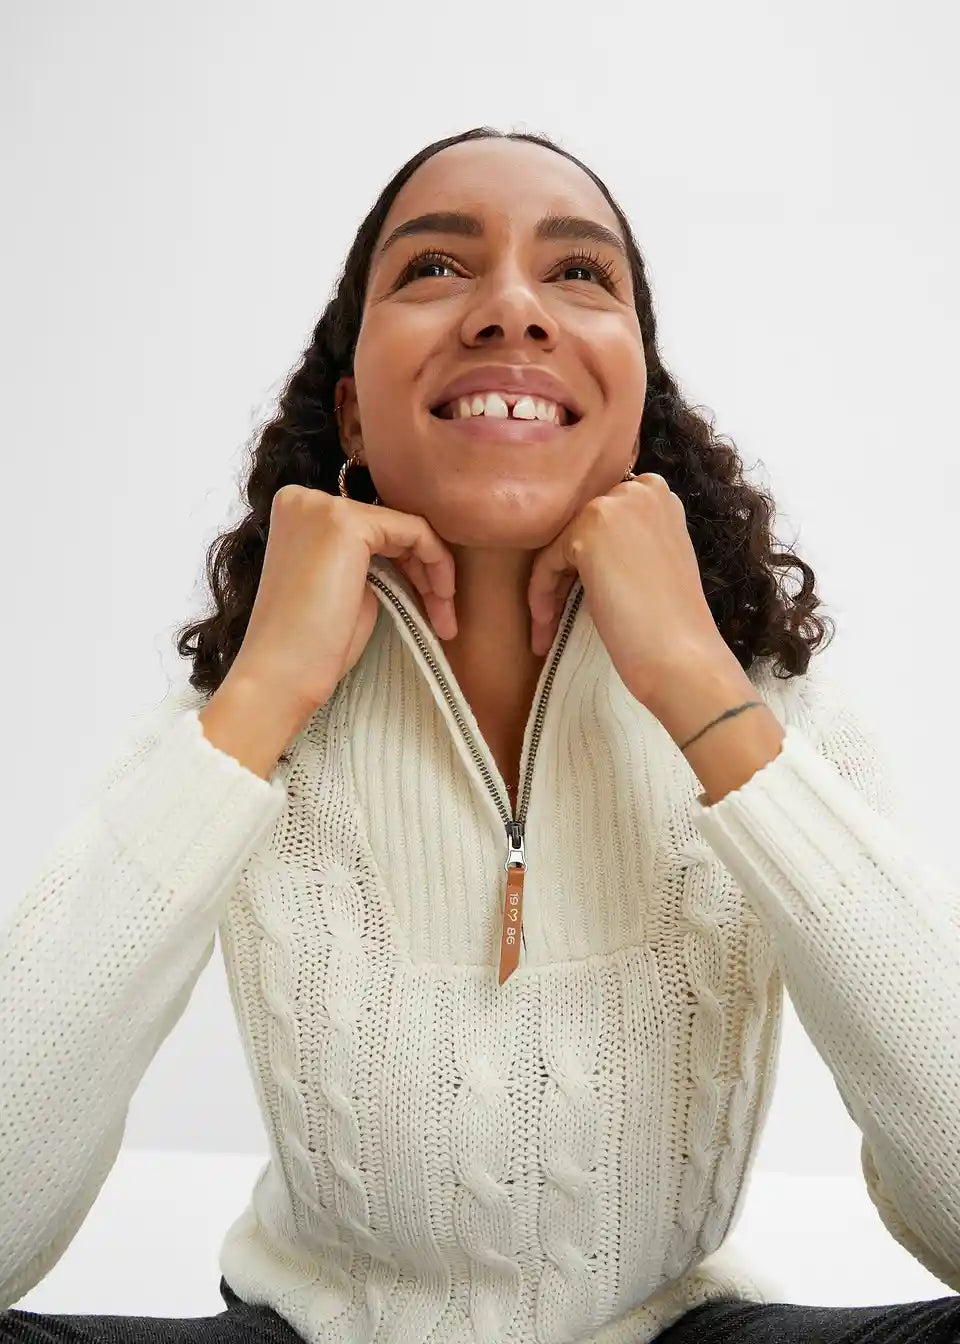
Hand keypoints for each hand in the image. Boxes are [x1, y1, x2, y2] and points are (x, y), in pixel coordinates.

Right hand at [227, 485, 456, 721]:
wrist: (282, 675)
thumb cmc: (312, 646)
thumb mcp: (342, 586)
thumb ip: (365, 559)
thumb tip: (409, 550)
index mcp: (299, 512)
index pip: (372, 528)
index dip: (407, 565)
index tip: (429, 606)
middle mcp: (307, 499)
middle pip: (391, 526)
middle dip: (425, 571)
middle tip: (442, 617)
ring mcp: (324, 506)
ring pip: (407, 527)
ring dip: (435, 573)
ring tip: (444, 620)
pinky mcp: (347, 522)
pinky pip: (415, 531)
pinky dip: (437, 563)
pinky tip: (441, 601)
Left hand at [527, 473, 731, 709]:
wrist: (680, 655)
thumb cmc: (670, 621)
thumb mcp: (656, 559)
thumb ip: (628, 538)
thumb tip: (583, 544)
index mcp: (659, 495)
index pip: (603, 518)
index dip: (586, 558)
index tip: (579, 595)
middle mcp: (638, 489)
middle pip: (578, 529)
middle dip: (564, 575)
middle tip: (556, 617)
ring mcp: (614, 506)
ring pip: (559, 547)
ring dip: (549, 591)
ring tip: (548, 630)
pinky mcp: (588, 531)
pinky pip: (546, 564)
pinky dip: (541, 597)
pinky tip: (545, 630)